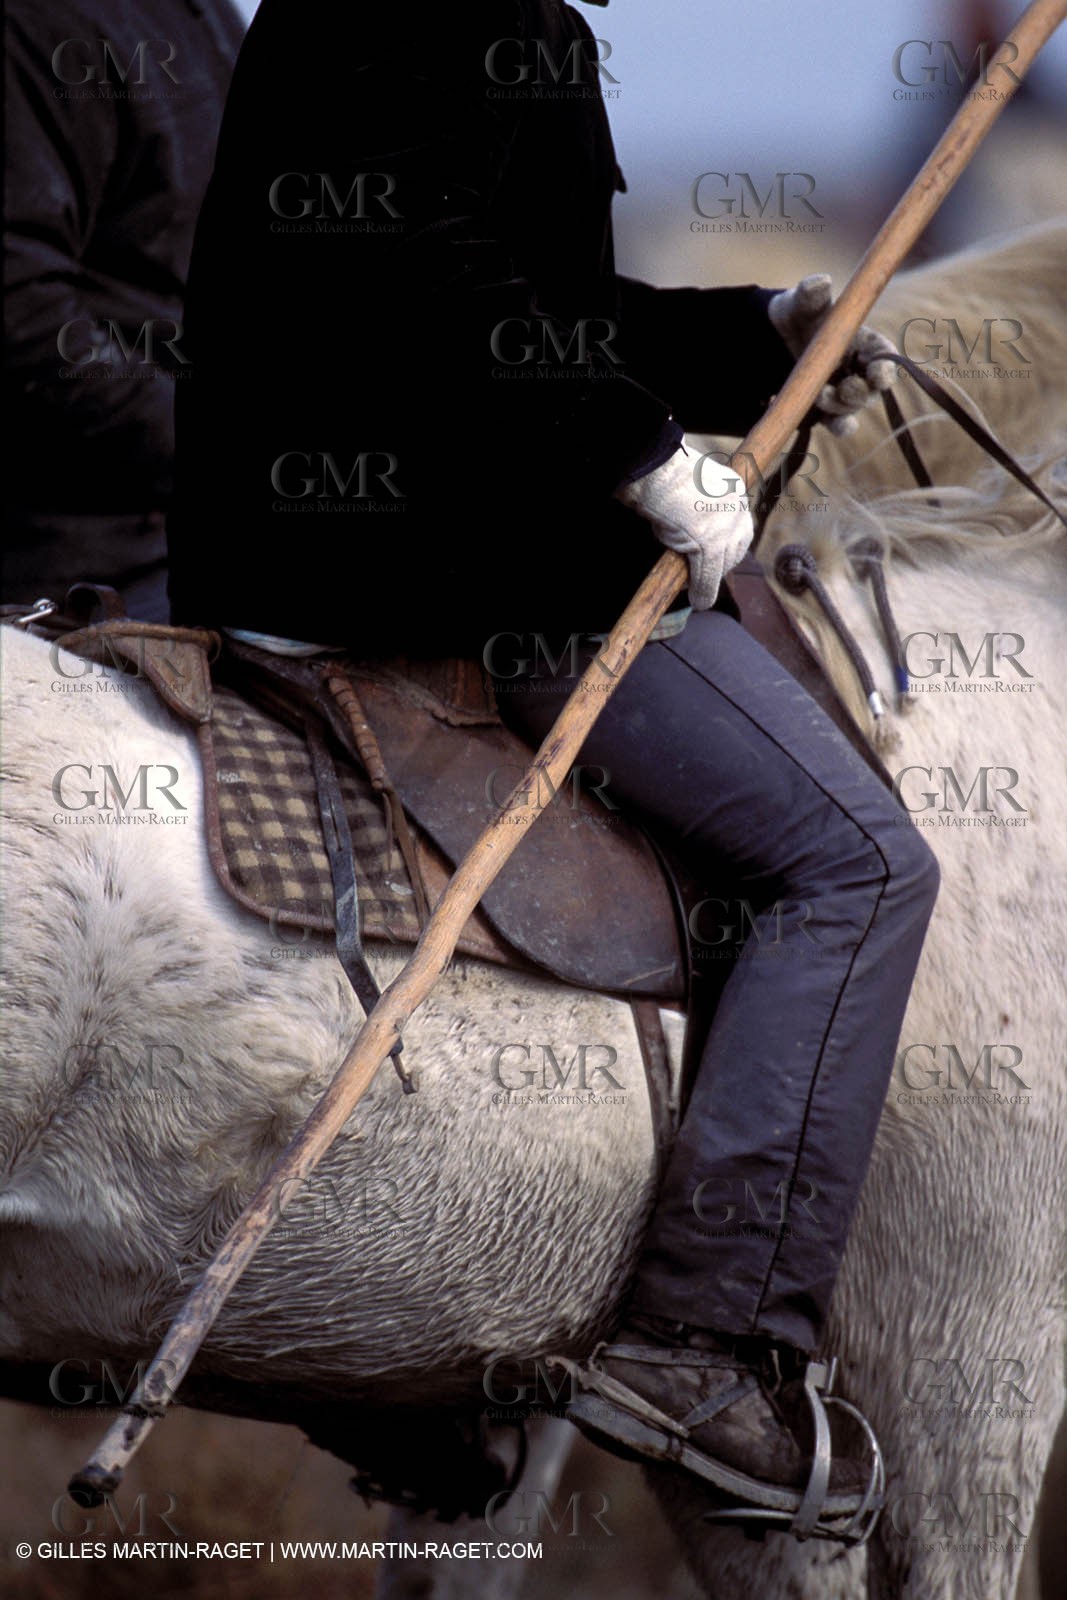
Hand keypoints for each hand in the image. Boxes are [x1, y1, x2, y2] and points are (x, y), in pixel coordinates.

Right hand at [615, 446, 753, 609]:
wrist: (653, 470)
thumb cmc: (660, 476)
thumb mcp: (685, 491)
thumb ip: (694, 509)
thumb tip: (685, 529)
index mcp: (731, 487)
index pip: (737, 525)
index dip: (727, 545)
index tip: (713, 557)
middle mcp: (735, 505)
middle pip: (737, 546)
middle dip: (723, 564)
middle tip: (703, 575)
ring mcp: (725, 524)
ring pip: (724, 562)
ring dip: (711, 580)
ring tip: (697, 590)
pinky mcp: (712, 543)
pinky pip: (709, 575)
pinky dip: (703, 591)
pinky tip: (698, 600)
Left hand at [768, 275, 897, 436]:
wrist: (769, 342)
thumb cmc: (796, 317)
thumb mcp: (799, 305)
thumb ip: (809, 296)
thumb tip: (820, 282)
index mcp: (863, 342)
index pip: (884, 356)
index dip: (887, 366)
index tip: (878, 373)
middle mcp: (860, 370)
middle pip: (872, 389)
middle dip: (861, 391)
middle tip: (845, 388)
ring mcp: (844, 394)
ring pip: (854, 408)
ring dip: (842, 407)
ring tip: (821, 396)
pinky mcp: (827, 413)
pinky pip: (839, 425)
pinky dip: (837, 426)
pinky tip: (828, 423)